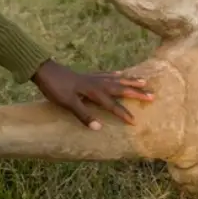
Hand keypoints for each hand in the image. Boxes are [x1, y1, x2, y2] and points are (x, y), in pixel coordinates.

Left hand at [31, 59, 154, 129]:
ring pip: (117, 80)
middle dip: (137, 93)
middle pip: (121, 89)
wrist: (45, 71)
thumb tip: (98, 128)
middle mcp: (97, 84)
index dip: (124, 114)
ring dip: (130, 81)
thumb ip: (83, 115)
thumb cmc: (56, 88)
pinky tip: (120, 74)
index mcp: (94, 92)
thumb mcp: (68, 103)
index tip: (135, 122)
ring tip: (144, 81)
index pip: (113, 105)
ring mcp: (94, 78)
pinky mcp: (88, 75)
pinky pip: (107, 75)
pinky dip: (116, 75)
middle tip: (152, 95)